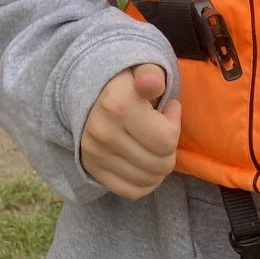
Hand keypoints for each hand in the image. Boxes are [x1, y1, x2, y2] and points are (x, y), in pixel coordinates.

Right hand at [79, 63, 179, 199]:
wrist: (85, 90)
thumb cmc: (124, 80)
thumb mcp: (140, 67)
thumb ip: (151, 72)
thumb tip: (151, 84)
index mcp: (117, 105)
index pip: (166, 138)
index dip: (174, 123)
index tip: (169, 108)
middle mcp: (104, 133)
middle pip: (161, 163)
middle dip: (170, 147)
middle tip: (162, 129)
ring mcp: (96, 155)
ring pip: (149, 180)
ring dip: (160, 165)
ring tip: (153, 144)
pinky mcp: (92, 169)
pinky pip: (131, 191)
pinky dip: (146, 183)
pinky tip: (146, 163)